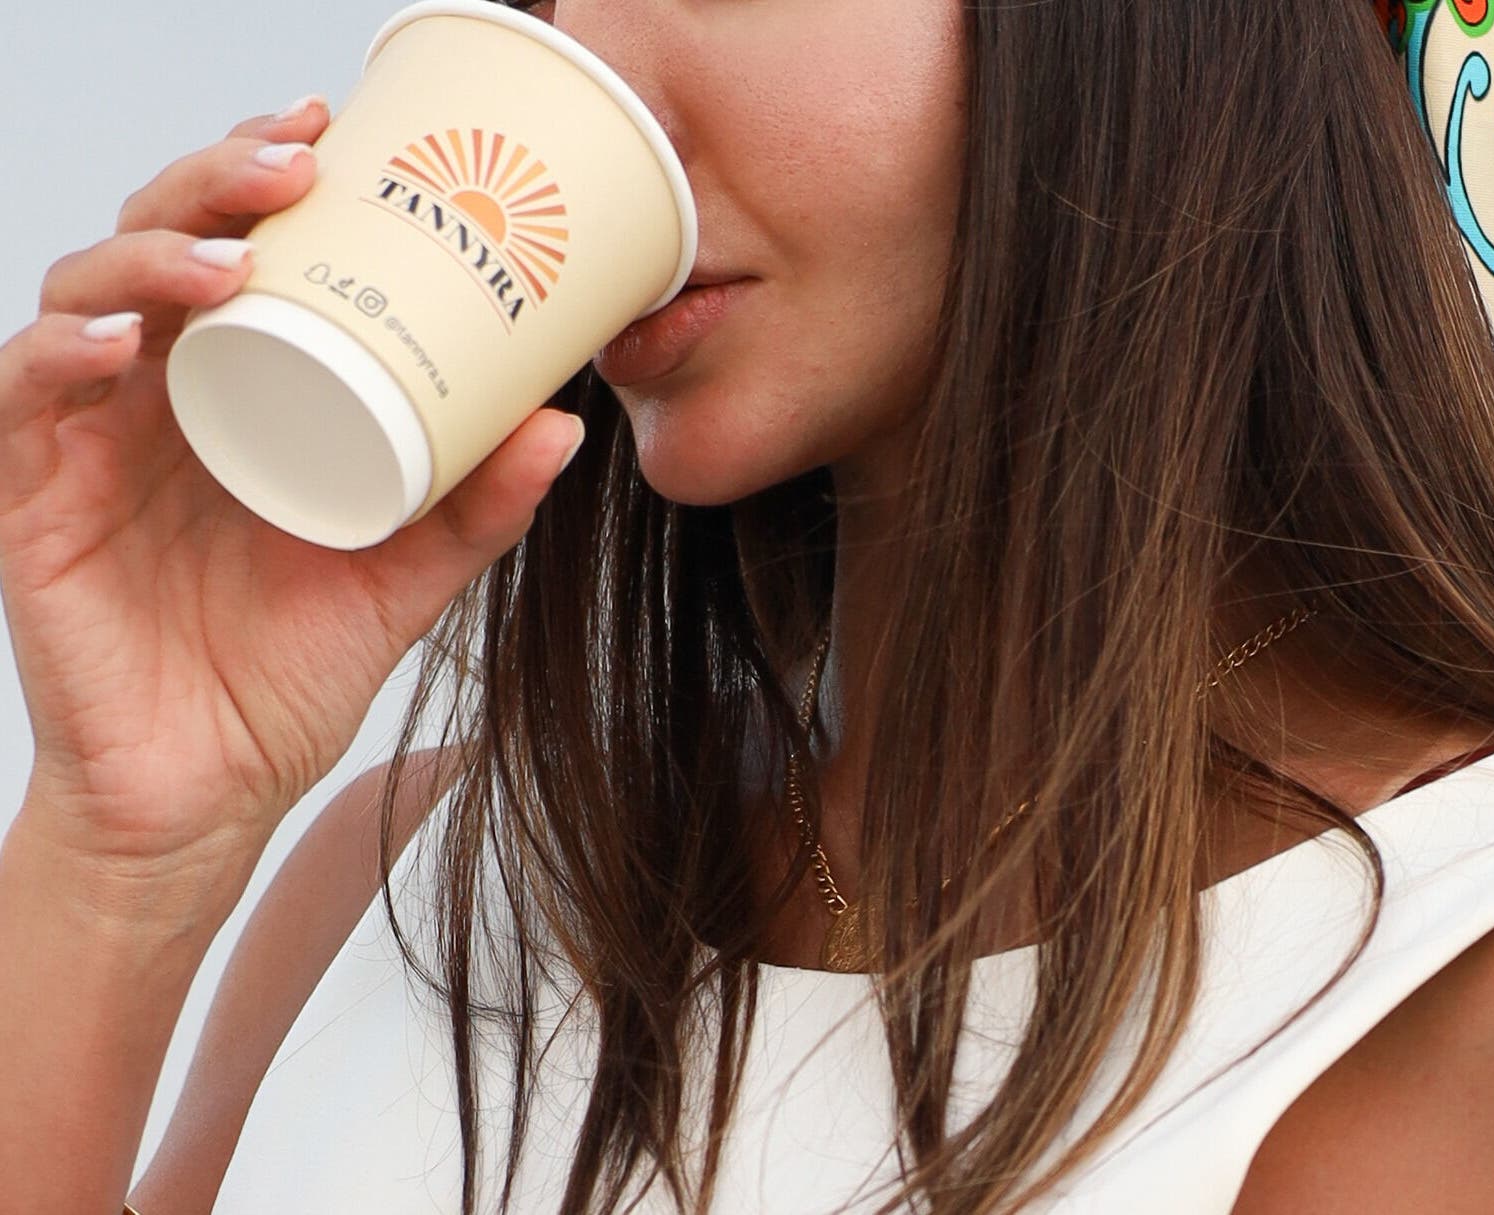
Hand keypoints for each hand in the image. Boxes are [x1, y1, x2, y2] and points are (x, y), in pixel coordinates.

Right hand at [0, 98, 582, 891]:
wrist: (211, 790)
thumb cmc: (291, 672)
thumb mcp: (407, 577)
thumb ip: (477, 506)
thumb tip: (563, 422)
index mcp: (239, 393)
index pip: (237, 250)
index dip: (265, 177)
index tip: (334, 131)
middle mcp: (160, 399)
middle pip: (162, 246)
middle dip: (216, 185)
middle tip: (296, 163)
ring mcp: (90, 444)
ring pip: (85, 298)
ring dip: (151, 257)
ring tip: (229, 257)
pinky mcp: (34, 502)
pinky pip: (23, 404)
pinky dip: (62, 358)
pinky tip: (124, 345)